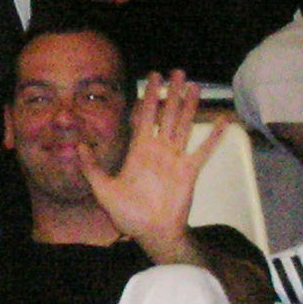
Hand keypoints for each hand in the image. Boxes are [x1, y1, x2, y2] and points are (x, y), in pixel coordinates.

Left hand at [84, 72, 217, 253]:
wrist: (151, 232)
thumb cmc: (128, 214)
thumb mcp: (103, 190)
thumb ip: (92, 168)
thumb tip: (78, 146)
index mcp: (139, 151)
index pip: (144, 116)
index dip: (148, 97)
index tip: (152, 77)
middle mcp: (158, 150)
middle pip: (166, 114)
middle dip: (171, 93)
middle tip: (177, 71)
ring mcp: (175, 159)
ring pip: (183, 125)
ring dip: (189, 106)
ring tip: (194, 86)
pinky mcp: (189, 170)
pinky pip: (203, 150)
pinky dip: (214, 136)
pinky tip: (224, 122)